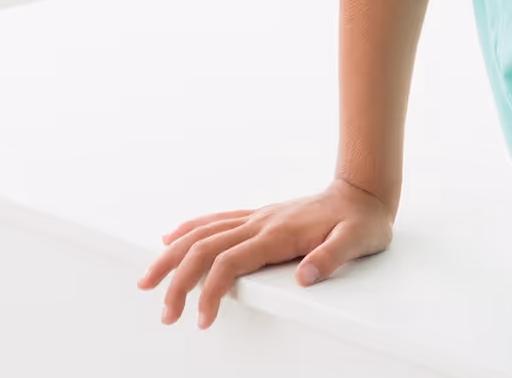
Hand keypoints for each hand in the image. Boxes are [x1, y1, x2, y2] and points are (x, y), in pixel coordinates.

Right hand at [137, 179, 393, 328]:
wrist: (364, 191)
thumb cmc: (362, 219)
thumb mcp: (358, 240)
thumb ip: (332, 257)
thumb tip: (305, 277)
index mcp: (278, 234)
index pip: (230, 263)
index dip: (210, 292)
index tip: (202, 320)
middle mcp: (261, 223)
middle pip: (204, 248)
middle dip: (178, 282)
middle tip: (166, 314)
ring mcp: (258, 217)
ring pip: (202, 233)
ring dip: (171, 256)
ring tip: (147, 280)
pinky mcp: (259, 216)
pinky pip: (216, 220)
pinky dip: (189, 229)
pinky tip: (170, 237)